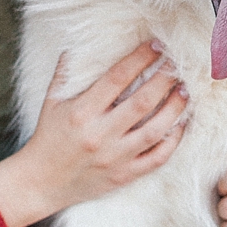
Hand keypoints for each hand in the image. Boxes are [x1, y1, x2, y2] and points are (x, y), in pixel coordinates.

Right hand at [0, 42, 187, 226]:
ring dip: (175, 108)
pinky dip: (173, 141)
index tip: (156, 45)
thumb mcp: (51, 102)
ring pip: (155, 130)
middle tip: (177, 64)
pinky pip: (157, 158)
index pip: (117, 78)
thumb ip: (66, 73)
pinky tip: (182, 125)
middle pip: (143, 102)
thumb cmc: (49, 137)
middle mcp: (100, 134)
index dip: (140, 58)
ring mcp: (114, 157)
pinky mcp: (124, 175)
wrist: (42, 182)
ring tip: (185, 90)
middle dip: (164, 79)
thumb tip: (79, 44)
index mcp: (82, 112)